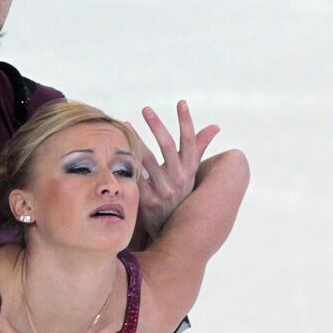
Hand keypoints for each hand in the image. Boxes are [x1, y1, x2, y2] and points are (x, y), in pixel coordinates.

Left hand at [127, 100, 219, 238]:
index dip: (186, 121)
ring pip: (148, 161)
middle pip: (168, 147)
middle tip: (146, 109)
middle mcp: (178, 179)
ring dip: (137, 141)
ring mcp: (163, 190)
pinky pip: (136, 179)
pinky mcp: (147, 201)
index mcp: (189, 169)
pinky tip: (118, 151)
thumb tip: (214, 126)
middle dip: (157, 126)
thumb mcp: (191, 172)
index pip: (190, 142)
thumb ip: (198, 148)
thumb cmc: (180, 194)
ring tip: (125, 124)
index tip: (181, 102)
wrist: (171, 230)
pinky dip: (128, 165)